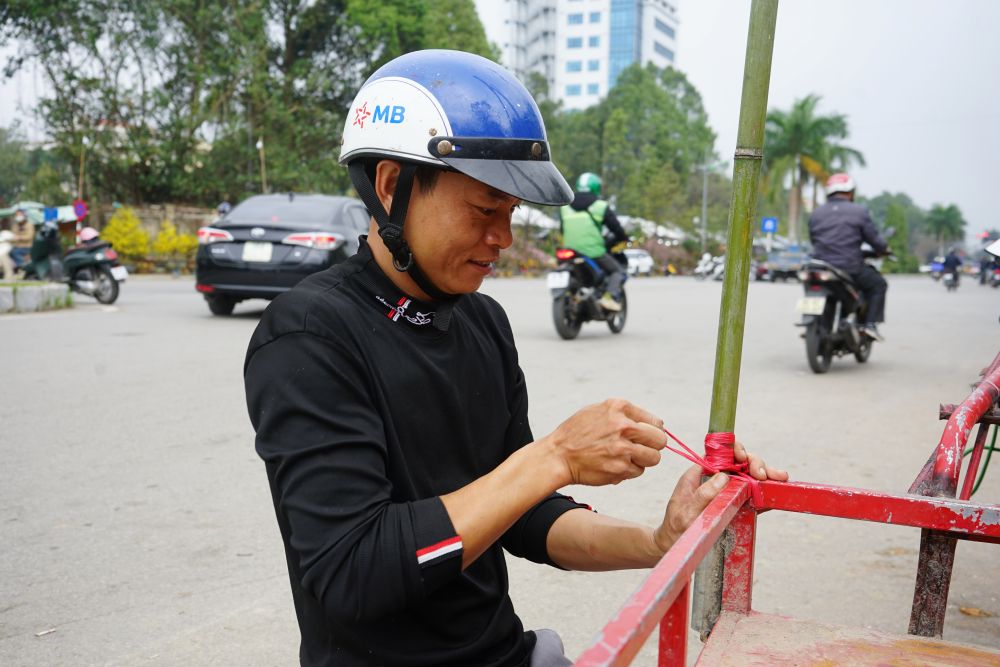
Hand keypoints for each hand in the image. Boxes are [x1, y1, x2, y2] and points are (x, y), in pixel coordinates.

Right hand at [541, 399, 666, 486]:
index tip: (645, 437)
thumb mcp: (598, 410)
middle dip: (653, 446)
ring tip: (627, 457)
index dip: (652, 431)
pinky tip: (614, 464)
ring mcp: (623, 449)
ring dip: (643, 460)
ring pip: (654, 458)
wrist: (558, 455)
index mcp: (619, 407)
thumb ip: (625, 414)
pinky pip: (638, 471)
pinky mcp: (620, 468)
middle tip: (641, 449)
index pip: (656, 422)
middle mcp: (623, 426)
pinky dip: (629, 470)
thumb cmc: (577, 433)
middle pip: (660, 440)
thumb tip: (656, 424)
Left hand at [652, 445, 787, 552]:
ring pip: (750, 477)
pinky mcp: (737, 505)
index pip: (720, 453)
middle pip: (739, 462)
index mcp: (701, 473)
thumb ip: (702, 494)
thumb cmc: (677, 527)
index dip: (734, 450)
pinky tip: (778, 491)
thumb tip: (723, 476)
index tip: (743, 458)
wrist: (676, 544)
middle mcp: (716, 479)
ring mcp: (728, 491)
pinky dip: (766, 492)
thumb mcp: (686, 511)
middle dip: (754, 463)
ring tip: (780, 478)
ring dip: (766, 475)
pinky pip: (754, 495)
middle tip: (763, 475)